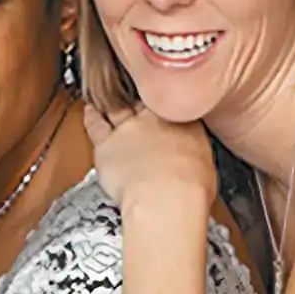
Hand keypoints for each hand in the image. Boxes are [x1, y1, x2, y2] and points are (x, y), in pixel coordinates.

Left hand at [85, 104, 214, 218]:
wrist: (166, 197)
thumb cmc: (190, 190)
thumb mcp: (205, 166)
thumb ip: (194, 152)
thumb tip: (190, 155)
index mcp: (186, 124)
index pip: (173, 104)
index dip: (165, 105)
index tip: (161, 109)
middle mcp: (156, 119)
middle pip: (144, 100)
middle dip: (140, 100)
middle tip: (136, 102)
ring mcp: (130, 128)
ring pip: (117, 106)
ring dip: (114, 102)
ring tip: (109, 96)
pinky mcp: (106, 142)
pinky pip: (95, 123)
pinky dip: (91, 115)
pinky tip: (89, 110)